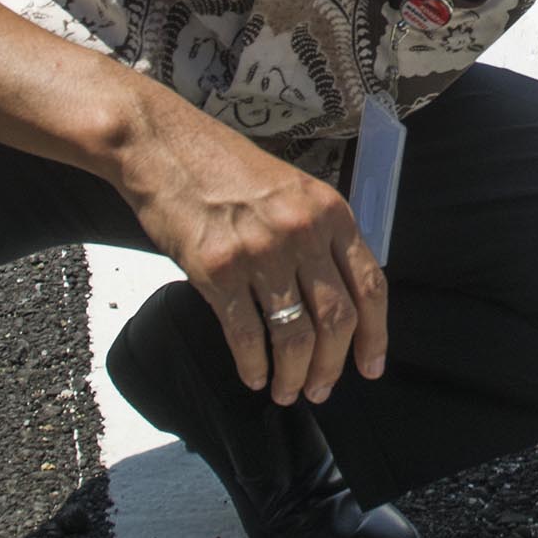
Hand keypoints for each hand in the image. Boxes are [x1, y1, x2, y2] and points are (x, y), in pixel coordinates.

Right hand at [118, 98, 388, 405]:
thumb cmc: (223, 168)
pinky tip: (252, 376)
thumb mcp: (290, 190)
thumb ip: (317, 234)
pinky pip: (246, 334)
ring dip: (295, 375)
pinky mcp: (218, 270)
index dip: (375, 334)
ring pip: (295, 335)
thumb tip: (334, 294)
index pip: (370, 284)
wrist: (162, 146)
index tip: (371, 366)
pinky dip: (253, 365)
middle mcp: (302, 232)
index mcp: (329, 212)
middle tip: (323, 389)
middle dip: (333, 365)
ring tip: (287, 392)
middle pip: (337, 318)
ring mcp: (261, 252)